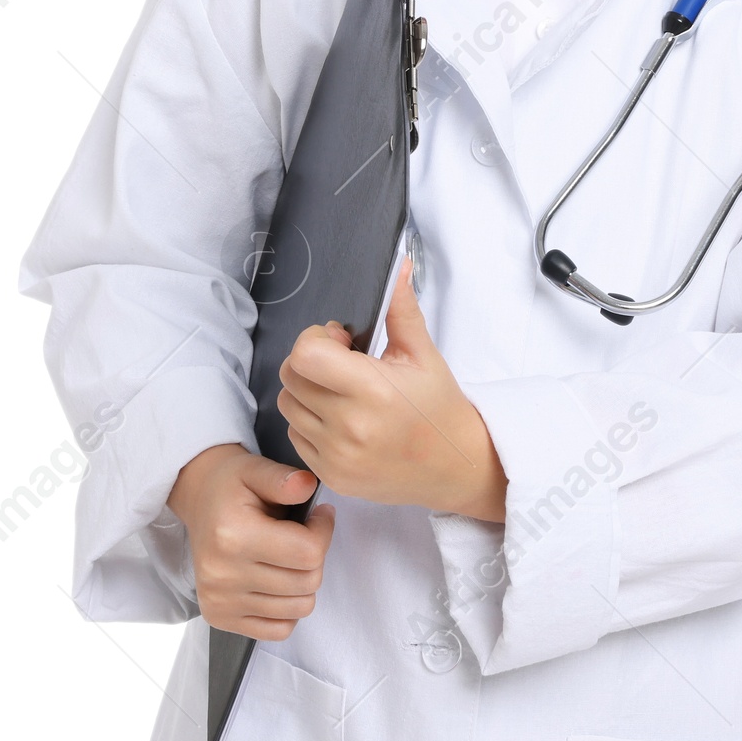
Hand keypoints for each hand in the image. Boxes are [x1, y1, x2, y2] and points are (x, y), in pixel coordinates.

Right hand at [166, 443, 334, 639]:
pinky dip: (287, 610)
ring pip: (298, 609)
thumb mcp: (256, 469)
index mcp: (234, 535)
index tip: (319, 516)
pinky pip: (278, 630)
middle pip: (306, 583)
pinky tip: (278, 582)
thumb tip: (308, 485)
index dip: (324, 532)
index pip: (308, 552)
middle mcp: (223, 574)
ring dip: (303, 583)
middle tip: (304, 536)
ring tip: (289, 557)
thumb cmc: (231, 485)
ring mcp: (220, 600)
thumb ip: (284, 479)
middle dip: (316, 557)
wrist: (199, 500)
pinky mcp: (219, 617)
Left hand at [277, 259, 507, 519]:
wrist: (454, 465)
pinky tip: (341, 418)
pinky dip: (309, 421)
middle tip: (341, 362)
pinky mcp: (331, 476)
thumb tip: (397, 264)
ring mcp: (337, 456)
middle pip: (291, 376)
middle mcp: (350, 426)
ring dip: (306, 390)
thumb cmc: (439, 406)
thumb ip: (401, 308)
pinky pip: (295, 436)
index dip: (315, 339)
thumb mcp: (424, 353)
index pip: (306, 355)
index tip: (341, 341)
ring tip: (341, 391)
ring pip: (287, 405)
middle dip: (309, 360)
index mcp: (373, 390)